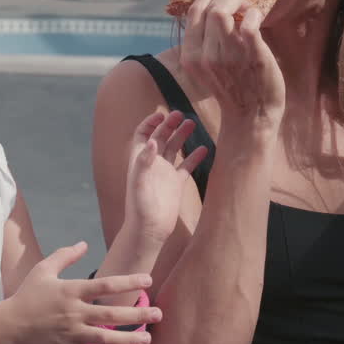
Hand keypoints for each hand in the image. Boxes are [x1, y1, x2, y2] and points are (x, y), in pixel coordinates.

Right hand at [8, 242, 161, 343]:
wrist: (8, 325)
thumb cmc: (27, 295)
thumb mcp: (44, 270)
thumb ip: (65, 256)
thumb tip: (84, 243)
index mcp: (71, 291)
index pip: (105, 285)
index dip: (128, 282)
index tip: (148, 279)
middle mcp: (74, 313)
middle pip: (111, 315)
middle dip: (137, 314)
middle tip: (158, 313)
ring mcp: (71, 334)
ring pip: (105, 339)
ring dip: (129, 340)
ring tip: (148, 338)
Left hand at [124, 111, 207, 243]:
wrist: (150, 230)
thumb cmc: (140, 208)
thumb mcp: (139, 183)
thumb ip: (145, 161)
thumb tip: (154, 140)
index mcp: (140, 160)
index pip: (143, 134)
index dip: (151, 122)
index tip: (162, 114)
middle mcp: (153, 164)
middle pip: (161, 137)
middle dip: (169, 124)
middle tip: (181, 114)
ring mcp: (165, 173)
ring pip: (174, 149)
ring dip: (182, 135)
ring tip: (192, 123)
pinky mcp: (176, 184)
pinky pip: (186, 166)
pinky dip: (195, 157)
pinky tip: (205, 149)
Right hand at [179, 0, 285, 125]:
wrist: (252, 118)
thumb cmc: (235, 90)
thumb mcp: (209, 67)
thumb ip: (208, 42)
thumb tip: (218, 8)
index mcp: (191, 56)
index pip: (194, 12)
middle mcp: (205, 55)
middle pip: (209, 6)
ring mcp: (227, 54)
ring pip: (224, 9)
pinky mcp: (251, 54)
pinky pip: (248, 20)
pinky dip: (253, 12)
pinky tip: (258, 16)